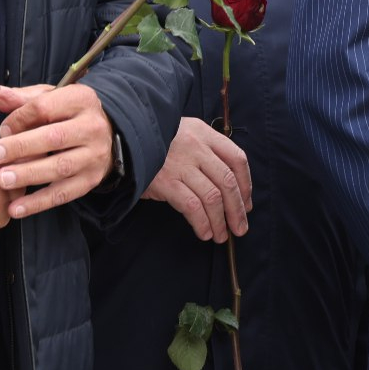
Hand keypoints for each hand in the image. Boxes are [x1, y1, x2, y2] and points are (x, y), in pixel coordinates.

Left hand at [0, 83, 114, 217]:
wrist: (106, 135)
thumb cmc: (68, 115)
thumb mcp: (50, 99)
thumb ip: (20, 99)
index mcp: (81, 100)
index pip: (44, 107)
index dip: (18, 119)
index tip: (2, 131)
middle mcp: (92, 127)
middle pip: (54, 137)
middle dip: (21, 147)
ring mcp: (94, 156)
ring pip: (60, 167)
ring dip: (29, 174)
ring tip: (2, 180)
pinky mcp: (91, 180)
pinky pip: (63, 194)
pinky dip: (38, 203)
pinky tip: (15, 208)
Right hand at [148, 116, 251, 241]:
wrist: (122, 144)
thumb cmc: (156, 143)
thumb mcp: (185, 135)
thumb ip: (206, 152)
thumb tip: (230, 186)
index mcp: (205, 134)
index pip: (237, 159)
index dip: (246, 184)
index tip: (247, 203)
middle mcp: (197, 147)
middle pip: (227, 181)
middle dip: (237, 209)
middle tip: (240, 227)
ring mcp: (181, 165)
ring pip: (212, 197)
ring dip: (220, 221)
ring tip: (221, 235)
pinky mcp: (166, 182)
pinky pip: (192, 206)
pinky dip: (202, 222)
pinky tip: (204, 232)